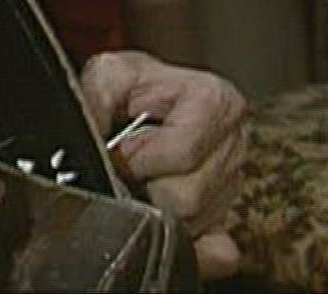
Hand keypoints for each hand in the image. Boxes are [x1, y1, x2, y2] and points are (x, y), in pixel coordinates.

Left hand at [79, 49, 248, 280]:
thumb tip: (93, 134)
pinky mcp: (226, 221)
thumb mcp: (110, 73)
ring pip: (191, 226)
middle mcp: (234, 145)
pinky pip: (211, 254)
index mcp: (217, 103)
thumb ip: (100, 95)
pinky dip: (181, 243)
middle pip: (187, 198)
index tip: (121, 145)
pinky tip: (158, 214)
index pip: (182, 154)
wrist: (142, 101)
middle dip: (144, 185)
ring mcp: (233, 185)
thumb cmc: (132, 87)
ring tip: (143, 179)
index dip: (140, 155)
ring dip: (155, 207)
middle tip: (129, 166)